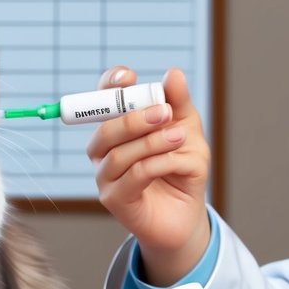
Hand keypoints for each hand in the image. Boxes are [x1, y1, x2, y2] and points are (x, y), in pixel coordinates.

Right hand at [86, 67, 210, 284]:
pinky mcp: (115, 200)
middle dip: (135, 117)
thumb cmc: (181, 169)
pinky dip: (158, 164)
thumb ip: (178, 103)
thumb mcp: (186, 129)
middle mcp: (103, 151)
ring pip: (119, 154)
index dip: (110, 86)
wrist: (186, 214)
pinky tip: (177, 162)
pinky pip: (133, 176)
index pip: (102, 100)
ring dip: (152, 142)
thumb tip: (173, 74)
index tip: (129, 77)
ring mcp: (105, 177)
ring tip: (179, 137)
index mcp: (116, 128)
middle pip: (106, 129)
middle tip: (165, 112)